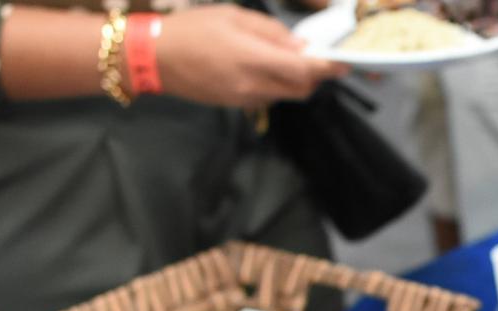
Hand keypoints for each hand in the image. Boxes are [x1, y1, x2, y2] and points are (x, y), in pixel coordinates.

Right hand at [157, 5, 348, 107]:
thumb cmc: (193, 29)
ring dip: (294, 81)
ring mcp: (246, 99)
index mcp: (254, 59)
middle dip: (314, 76)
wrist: (154, 58)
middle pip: (302, 89)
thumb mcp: (234, 17)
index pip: (304, 71)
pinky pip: (269, 97)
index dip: (328, 68)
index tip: (344, 63)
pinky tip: (262, 67)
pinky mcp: (238, 105)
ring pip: (287, 95)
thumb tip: (301, 46)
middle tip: (314, 57)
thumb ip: (272, 33)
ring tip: (282, 58)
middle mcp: (254, 86)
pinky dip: (276, 84)